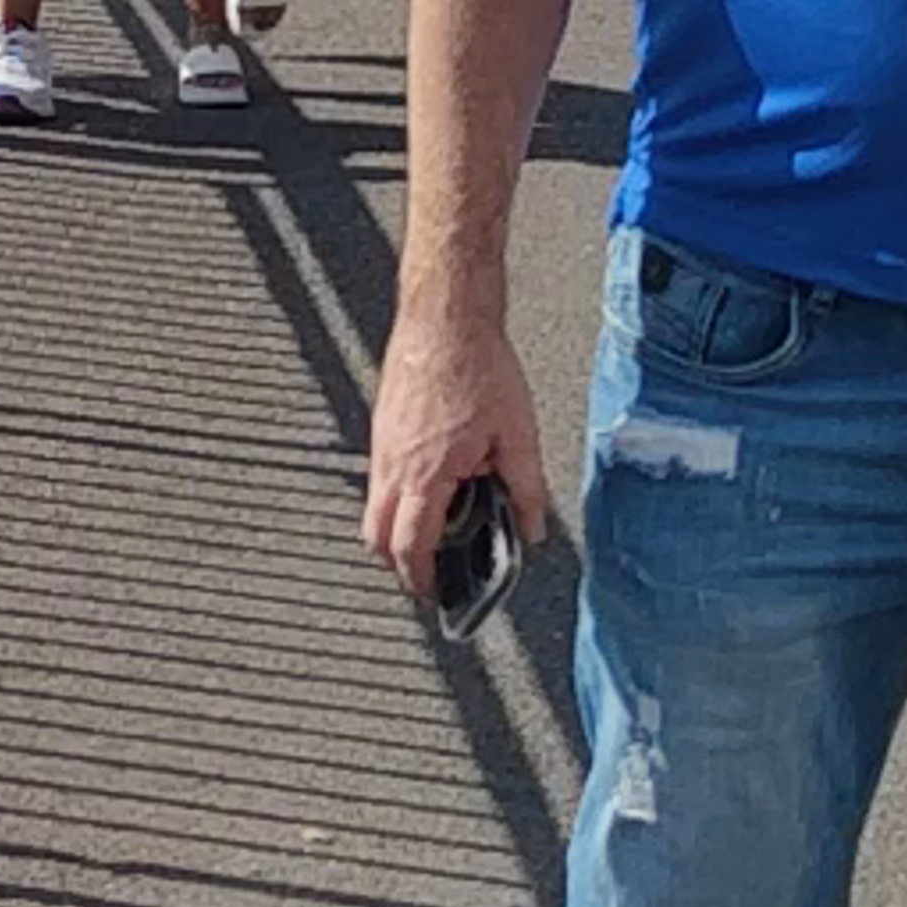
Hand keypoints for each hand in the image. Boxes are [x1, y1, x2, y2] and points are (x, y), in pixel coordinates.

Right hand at [362, 315, 551, 594]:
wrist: (445, 316)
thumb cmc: (476, 363)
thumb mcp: (519, 434)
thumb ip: (527, 489)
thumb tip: (532, 526)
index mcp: (427, 473)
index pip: (410, 547)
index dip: (421, 579)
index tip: (435, 591)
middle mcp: (393, 463)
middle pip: (375, 537)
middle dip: (399, 563)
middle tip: (428, 570)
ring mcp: (381, 443)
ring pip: (374, 506)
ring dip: (397, 527)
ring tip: (436, 526)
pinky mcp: (381, 425)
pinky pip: (379, 477)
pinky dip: (397, 495)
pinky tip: (432, 480)